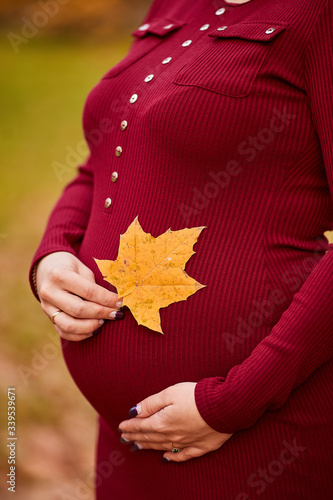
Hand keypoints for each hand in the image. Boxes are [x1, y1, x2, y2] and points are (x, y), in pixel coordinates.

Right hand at [36, 251, 123, 340]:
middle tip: (117, 313)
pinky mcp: (48, 318)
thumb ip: (94, 284)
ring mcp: (46, 307)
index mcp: (59, 275)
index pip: (88, 291)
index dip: (107, 299)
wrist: (46, 269)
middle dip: (102, 313)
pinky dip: (81, 335)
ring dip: (91, 326)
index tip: (121, 302)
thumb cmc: (70, 267)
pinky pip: (64, 332)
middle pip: (79, 310)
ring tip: (104, 321)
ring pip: (69, 325)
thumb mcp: (82, 268)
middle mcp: (50, 292)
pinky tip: (94, 329)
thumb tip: (113, 301)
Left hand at [118, 382, 232, 461]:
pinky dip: (172, 458)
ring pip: (162, 446)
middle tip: (125, 438)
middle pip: (150, 437)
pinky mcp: (201, 446)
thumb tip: (134, 411)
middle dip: (136, 436)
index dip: (131, 426)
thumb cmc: (197, 396)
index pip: (142, 425)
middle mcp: (172, 435)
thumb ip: (151, 403)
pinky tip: (165, 458)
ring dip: (149, 446)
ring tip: (138, 446)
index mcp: (163, 422)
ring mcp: (187, 442)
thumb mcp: (170, 393)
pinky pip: (182, 455)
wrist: (225, 407)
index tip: (121, 427)